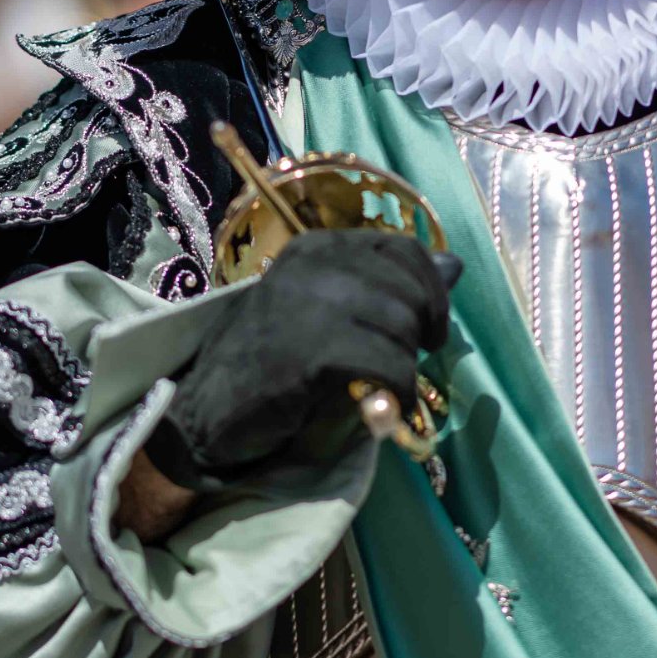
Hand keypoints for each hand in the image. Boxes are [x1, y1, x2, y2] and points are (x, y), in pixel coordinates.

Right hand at [153, 230, 459, 491]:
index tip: (430, 327)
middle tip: (402, 365)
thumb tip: (454, 264)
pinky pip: (389, 366)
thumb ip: (383, 284)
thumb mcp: (323, 307)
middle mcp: (315, 264)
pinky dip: (398, 393)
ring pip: (404, 328)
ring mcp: (312, 304)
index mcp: (317, 247)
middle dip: (420, 333)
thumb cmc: (266, 360)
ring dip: (405, 366)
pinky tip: (384, 408)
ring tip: (382, 386)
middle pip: (410, 290)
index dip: (431, 290)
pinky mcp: (314, 350)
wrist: (202, 409)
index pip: (404, 249)